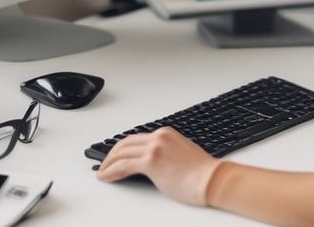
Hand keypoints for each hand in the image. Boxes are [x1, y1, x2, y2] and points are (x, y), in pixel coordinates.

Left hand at [95, 127, 220, 206]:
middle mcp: (159, 137)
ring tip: (102, 172)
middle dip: (111, 154)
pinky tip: (106, 176)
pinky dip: (111, 171)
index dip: (123, 148)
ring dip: (108, 163)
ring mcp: (154, 148)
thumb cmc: (202, 172)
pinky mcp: (151, 162)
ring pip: (122, 153)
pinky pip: (123, 165)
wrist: (211, 179)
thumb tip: (155, 164)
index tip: (116, 156)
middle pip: (125, 143)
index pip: (137, 139)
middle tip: (104, 164)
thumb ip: (166, 153)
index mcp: (166, 134)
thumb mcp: (182, 154)